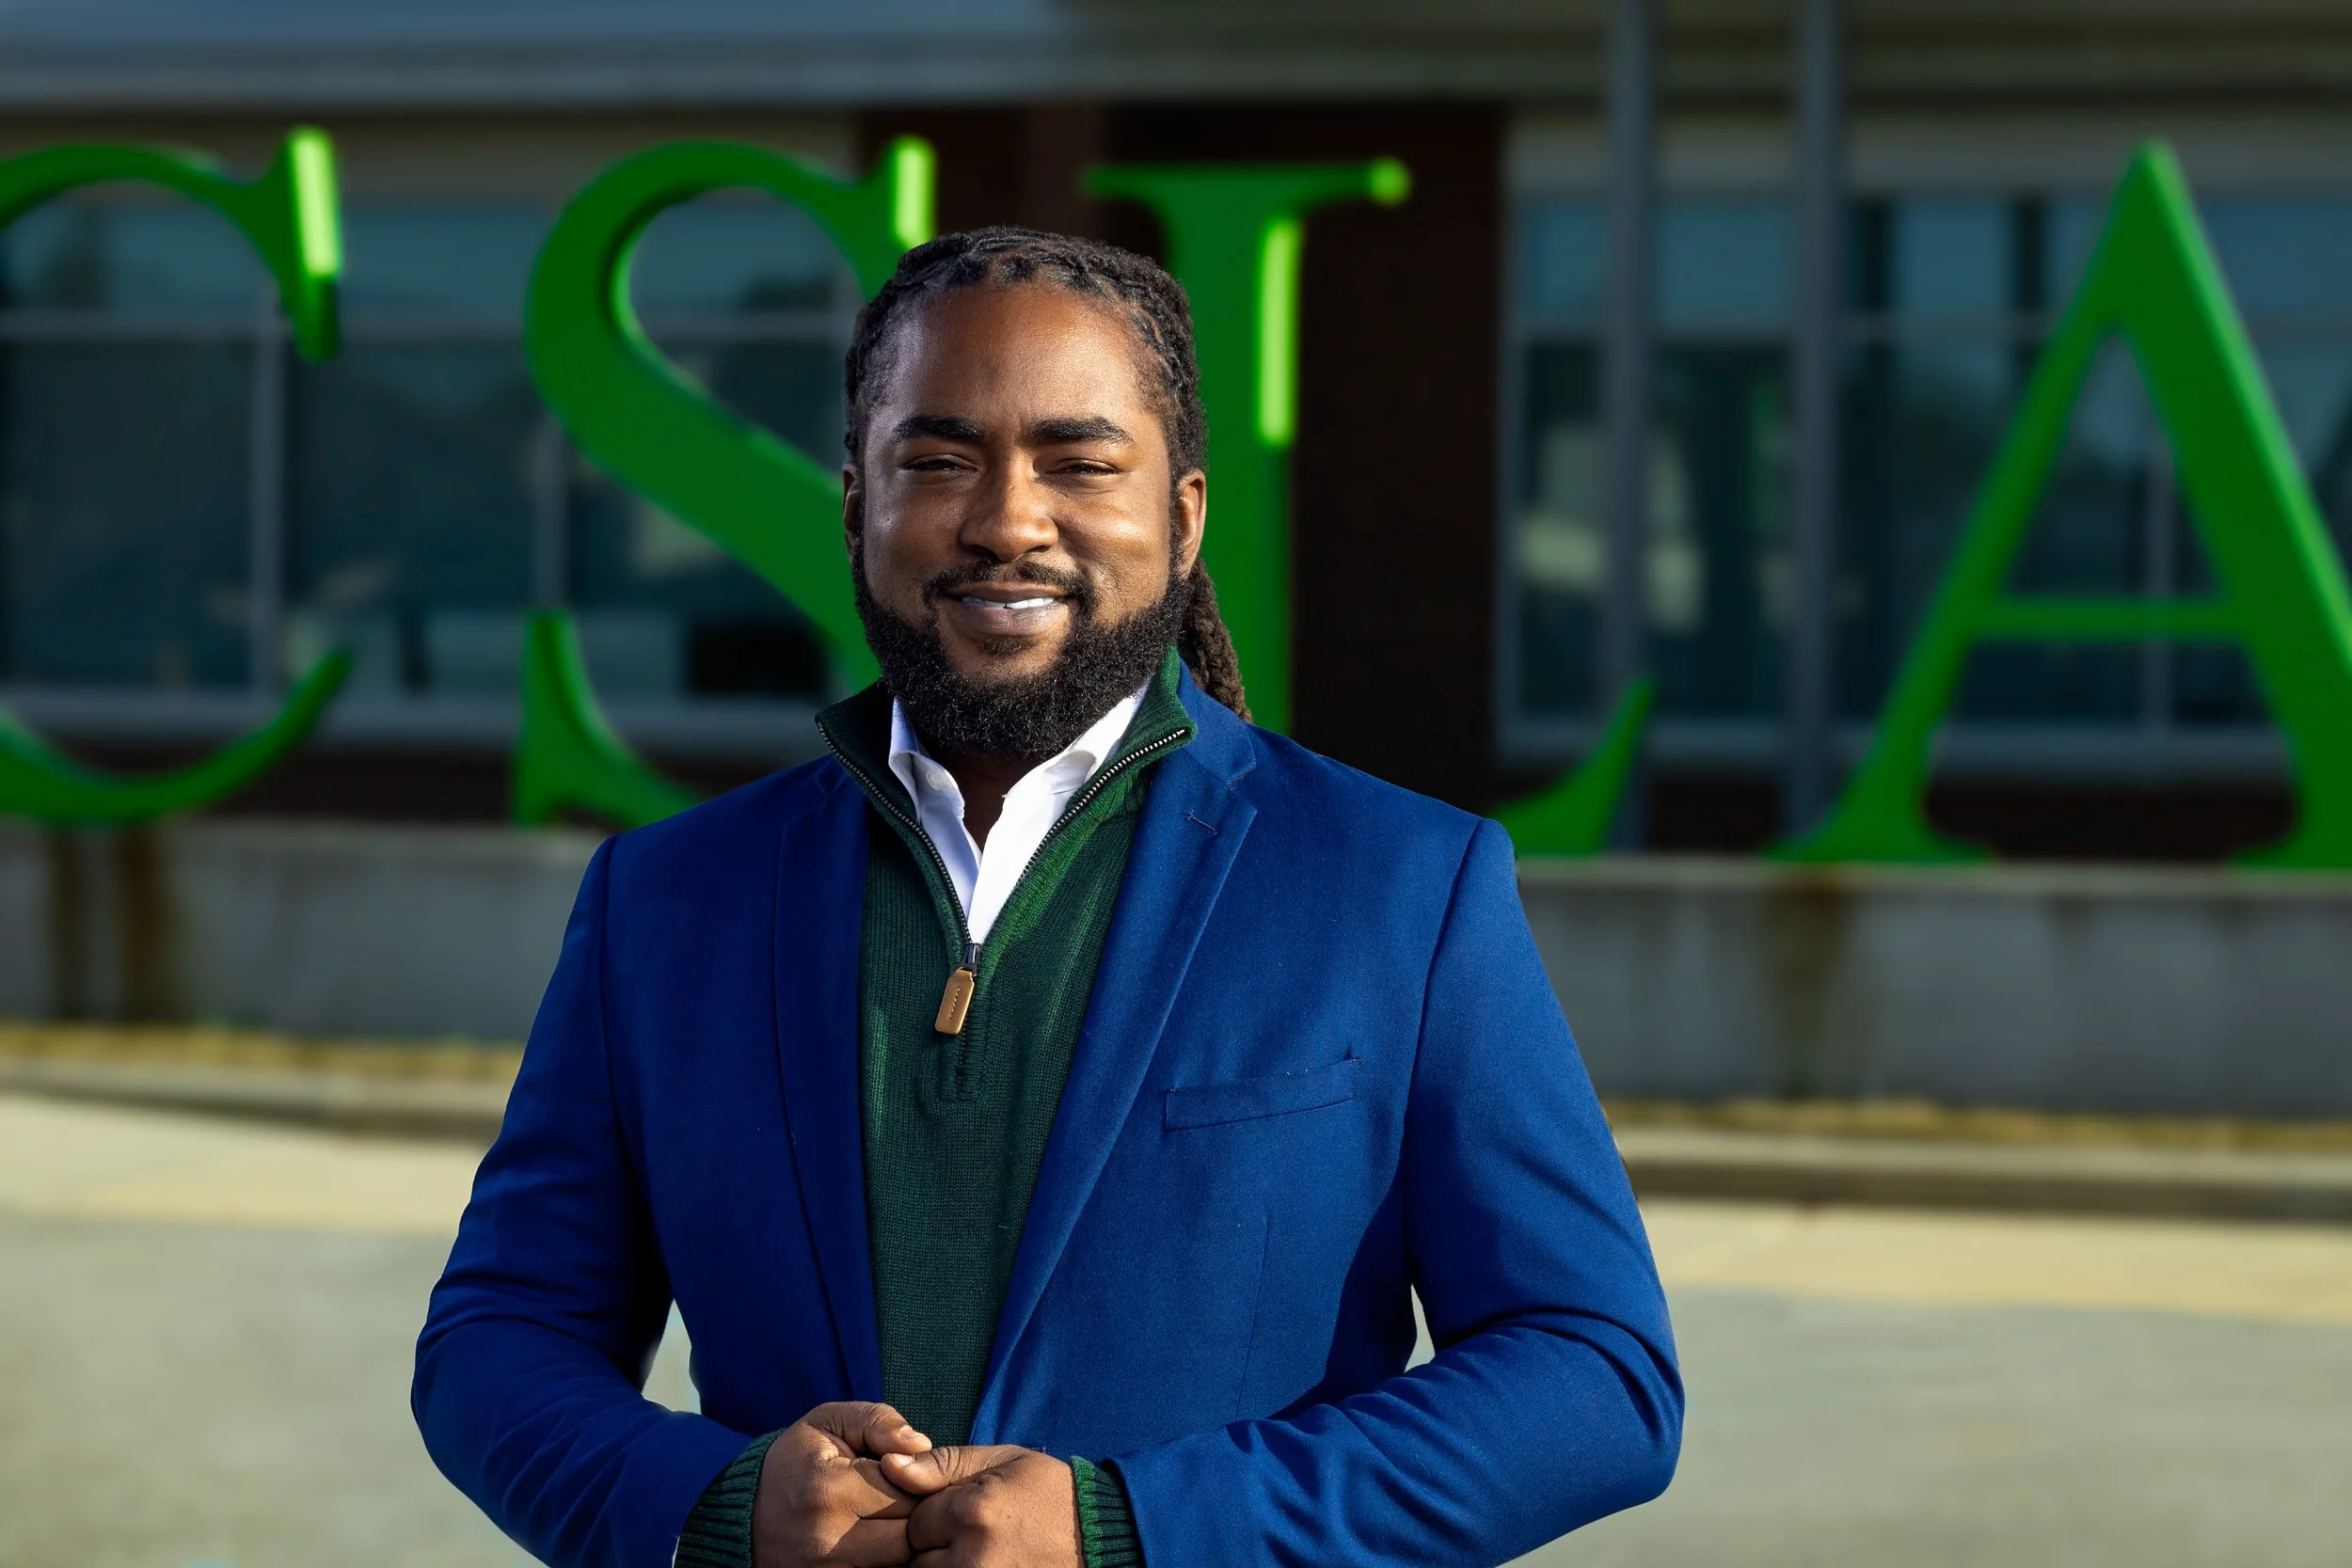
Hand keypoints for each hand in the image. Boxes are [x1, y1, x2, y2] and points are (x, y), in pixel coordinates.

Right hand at [751, 1401, 933, 1567]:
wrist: (744, 1515)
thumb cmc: (796, 1461)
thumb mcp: (829, 1422)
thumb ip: (877, 1421)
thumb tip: (922, 1444)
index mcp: (829, 1491)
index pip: (908, 1491)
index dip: (920, 1479)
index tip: (910, 1472)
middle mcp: (829, 1541)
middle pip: (910, 1535)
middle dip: (917, 1514)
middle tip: (907, 1498)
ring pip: (900, 1563)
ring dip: (906, 1542)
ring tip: (893, 1519)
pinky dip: (889, 1560)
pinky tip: (879, 1539)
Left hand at [885, 1444, 1080, 1567]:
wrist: (1103, 1538)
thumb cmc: (1050, 1493)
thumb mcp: (1002, 1461)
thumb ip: (943, 1464)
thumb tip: (890, 1463)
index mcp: (972, 1511)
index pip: (916, 1520)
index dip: (935, 1513)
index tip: (960, 1509)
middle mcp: (971, 1556)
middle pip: (918, 1557)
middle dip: (935, 1544)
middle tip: (969, 1533)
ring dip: (946, 1564)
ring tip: (977, 1548)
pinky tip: (983, 1560)